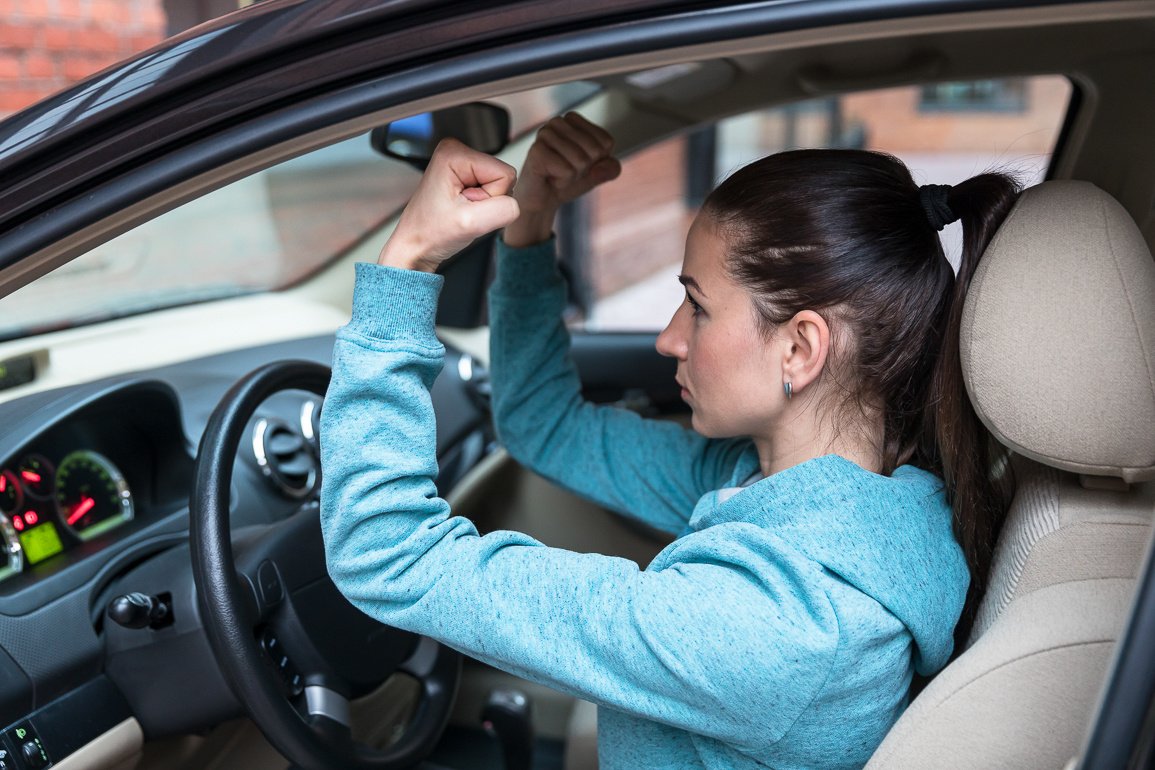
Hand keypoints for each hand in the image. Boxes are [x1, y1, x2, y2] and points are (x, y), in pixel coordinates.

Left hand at [378, 138, 519, 271]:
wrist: (415, 246)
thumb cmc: (430, 233)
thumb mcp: (469, 224)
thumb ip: (502, 210)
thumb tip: (515, 204)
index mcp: (454, 153)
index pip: (505, 174)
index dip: (490, 198)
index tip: (465, 207)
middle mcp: (457, 151)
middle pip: (503, 177)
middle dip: (487, 201)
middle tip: (463, 210)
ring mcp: (461, 163)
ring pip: (499, 185)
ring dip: (484, 205)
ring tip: (460, 210)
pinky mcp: (465, 175)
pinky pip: (492, 190)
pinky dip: (481, 206)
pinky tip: (462, 209)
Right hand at [504, 113, 620, 247]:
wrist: (541, 200)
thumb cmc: (567, 181)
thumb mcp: (597, 173)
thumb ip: (611, 169)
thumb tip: (601, 167)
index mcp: (574, 120)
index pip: (606, 142)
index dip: (598, 161)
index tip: (579, 165)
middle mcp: (558, 122)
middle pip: (594, 150)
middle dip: (584, 169)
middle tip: (566, 170)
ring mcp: (545, 134)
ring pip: (581, 160)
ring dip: (572, 176)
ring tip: (556, 174)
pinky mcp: (536, 151)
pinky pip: (567, 171)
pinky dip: (562, 181)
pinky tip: (548, 177)